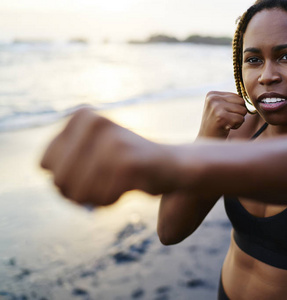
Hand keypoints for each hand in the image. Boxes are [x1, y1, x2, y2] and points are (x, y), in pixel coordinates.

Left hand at [40, 109, 169, 205]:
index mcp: (83, 116)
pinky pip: (101, 198)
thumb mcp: (90, 150)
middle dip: (78, 192)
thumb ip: (61, 157)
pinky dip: (111, 200)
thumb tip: (43, 166)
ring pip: (78, 192)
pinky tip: (128, 186)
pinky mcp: (128, 163)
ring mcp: (112, 142)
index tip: (92, 171)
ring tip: (116, 183)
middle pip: (58, 180)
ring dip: (96, 197)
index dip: (66, 177)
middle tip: (104, 182)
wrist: (174, 165)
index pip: (44, 163)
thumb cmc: (128, 163)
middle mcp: (95, 123)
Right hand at [197, 91, 246, 138]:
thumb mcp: (219, 108)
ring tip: (226, 124)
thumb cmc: (216, 125)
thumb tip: (249, 95)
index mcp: (212, 94)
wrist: (207, 141)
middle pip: (241, 102)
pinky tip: (226, 128)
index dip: (235, 108)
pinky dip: (237, 126)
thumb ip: (230, 100)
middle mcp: (213, 98)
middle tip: (226, 120)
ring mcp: (216, 107)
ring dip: (237, 120)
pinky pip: (241, 119)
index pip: (237, 96)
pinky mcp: (221, 117)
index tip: (223, 115)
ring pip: (243, 110)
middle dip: (238, 113)